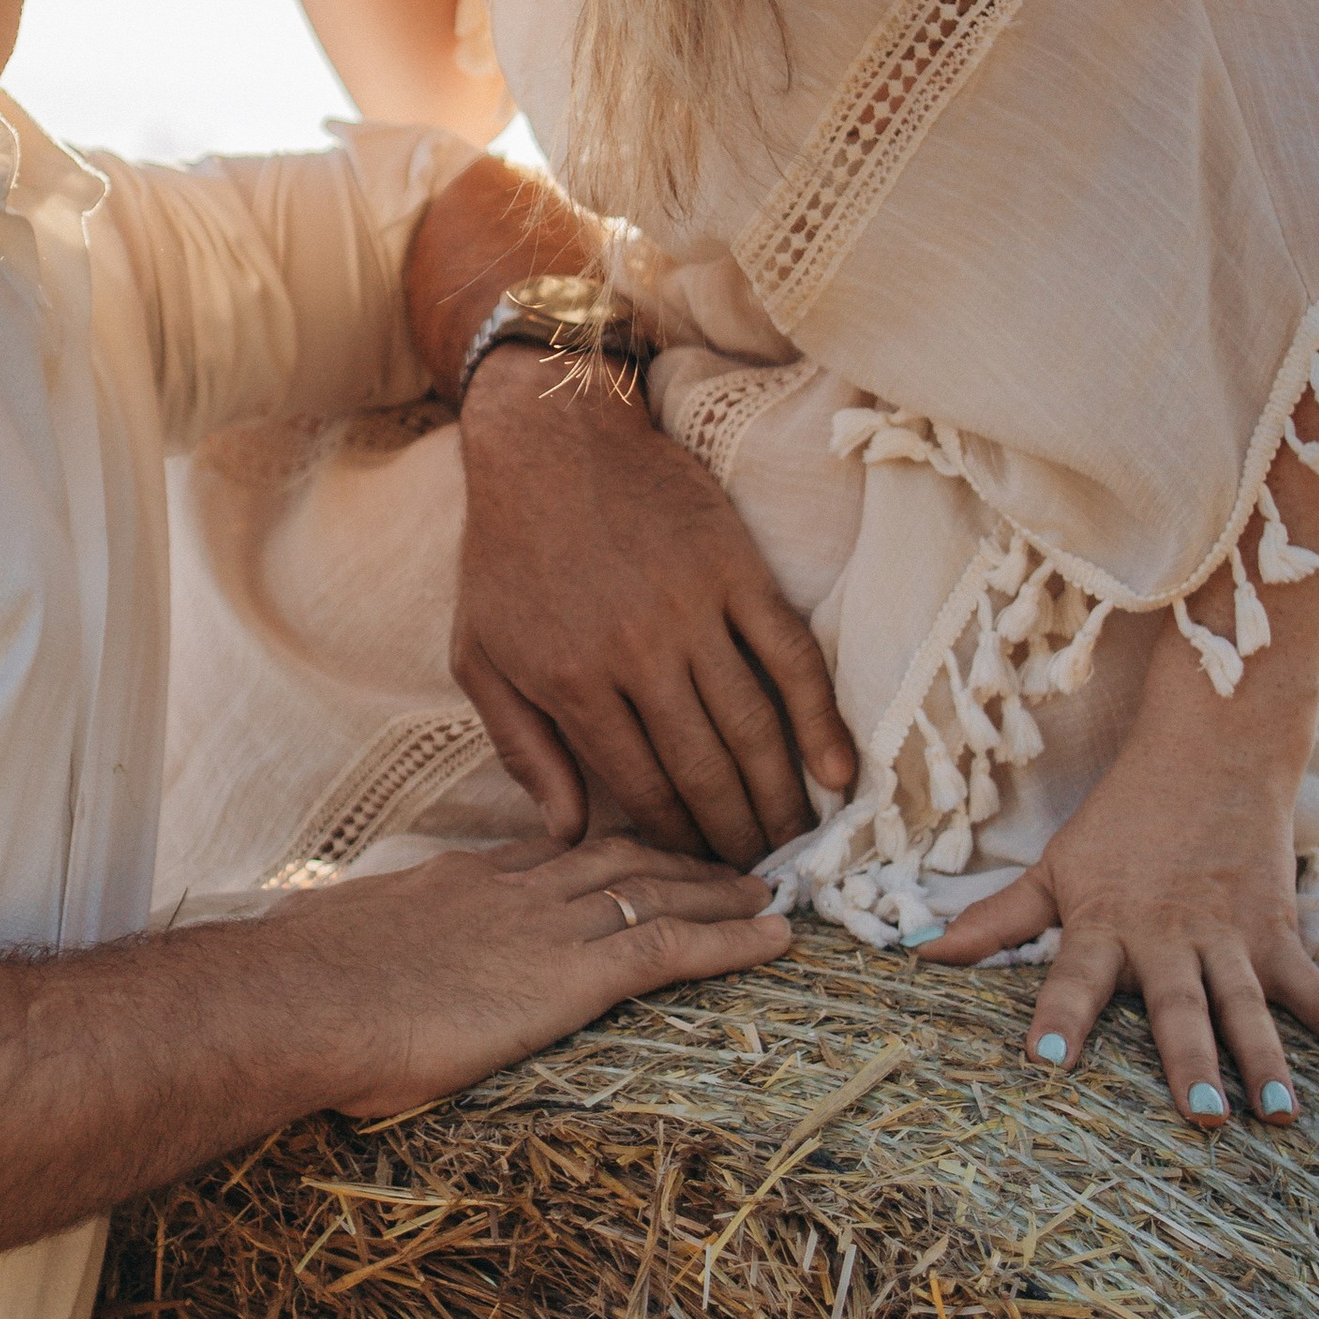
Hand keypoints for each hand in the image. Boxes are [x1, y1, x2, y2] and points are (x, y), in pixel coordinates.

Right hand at [276, 833, 788, 1119]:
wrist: (297, 1000)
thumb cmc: (295, 991)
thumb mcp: (333, 953)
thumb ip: (358, 952)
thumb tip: (331, 967)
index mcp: (456, 882)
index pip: (548, 856)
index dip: (602, 852)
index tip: (636, 850)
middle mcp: (512, 890)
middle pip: (614, 858)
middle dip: (676, 856)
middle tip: (728, 858)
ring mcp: (545, 926)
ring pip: (656, 891)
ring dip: (719, 889)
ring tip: (768, 889)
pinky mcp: (570, 975)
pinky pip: (670, 947)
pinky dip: (732, 940)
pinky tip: (777, 939)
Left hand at [452, 351, 854, 866]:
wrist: (552, 443)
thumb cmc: (507, 555)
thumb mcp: (478, 657)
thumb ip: (520, 749)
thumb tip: (566, 833)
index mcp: (571, 681)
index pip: (640, 789)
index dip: (675, 841)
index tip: (697, 873)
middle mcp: (637, 654)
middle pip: (704, 770)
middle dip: (736, 836)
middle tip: (759, 875)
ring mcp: (693, 610)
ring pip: (753, 726)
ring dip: (782, 794)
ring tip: (798, 841)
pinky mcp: (736, 572)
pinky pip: (791, 656)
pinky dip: (820, 717)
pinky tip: (839, 770)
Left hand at [919, 714, 1318, 1121]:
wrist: (1209, 753)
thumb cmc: (1120, 824)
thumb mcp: (1054, 869)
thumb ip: (993, 921)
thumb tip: (918, 958)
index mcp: (1105, 925)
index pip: (1074, 975)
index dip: (1060, 1016)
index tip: (1045, 1061)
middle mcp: (1169, 938)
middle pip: (1179, 1006)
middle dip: (1190, 1060)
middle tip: (1204, 1117)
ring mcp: (1231, 939)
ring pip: (1251, 1006)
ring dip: (1268, 1060)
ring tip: (1281, 1114)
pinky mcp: (1279, 935)